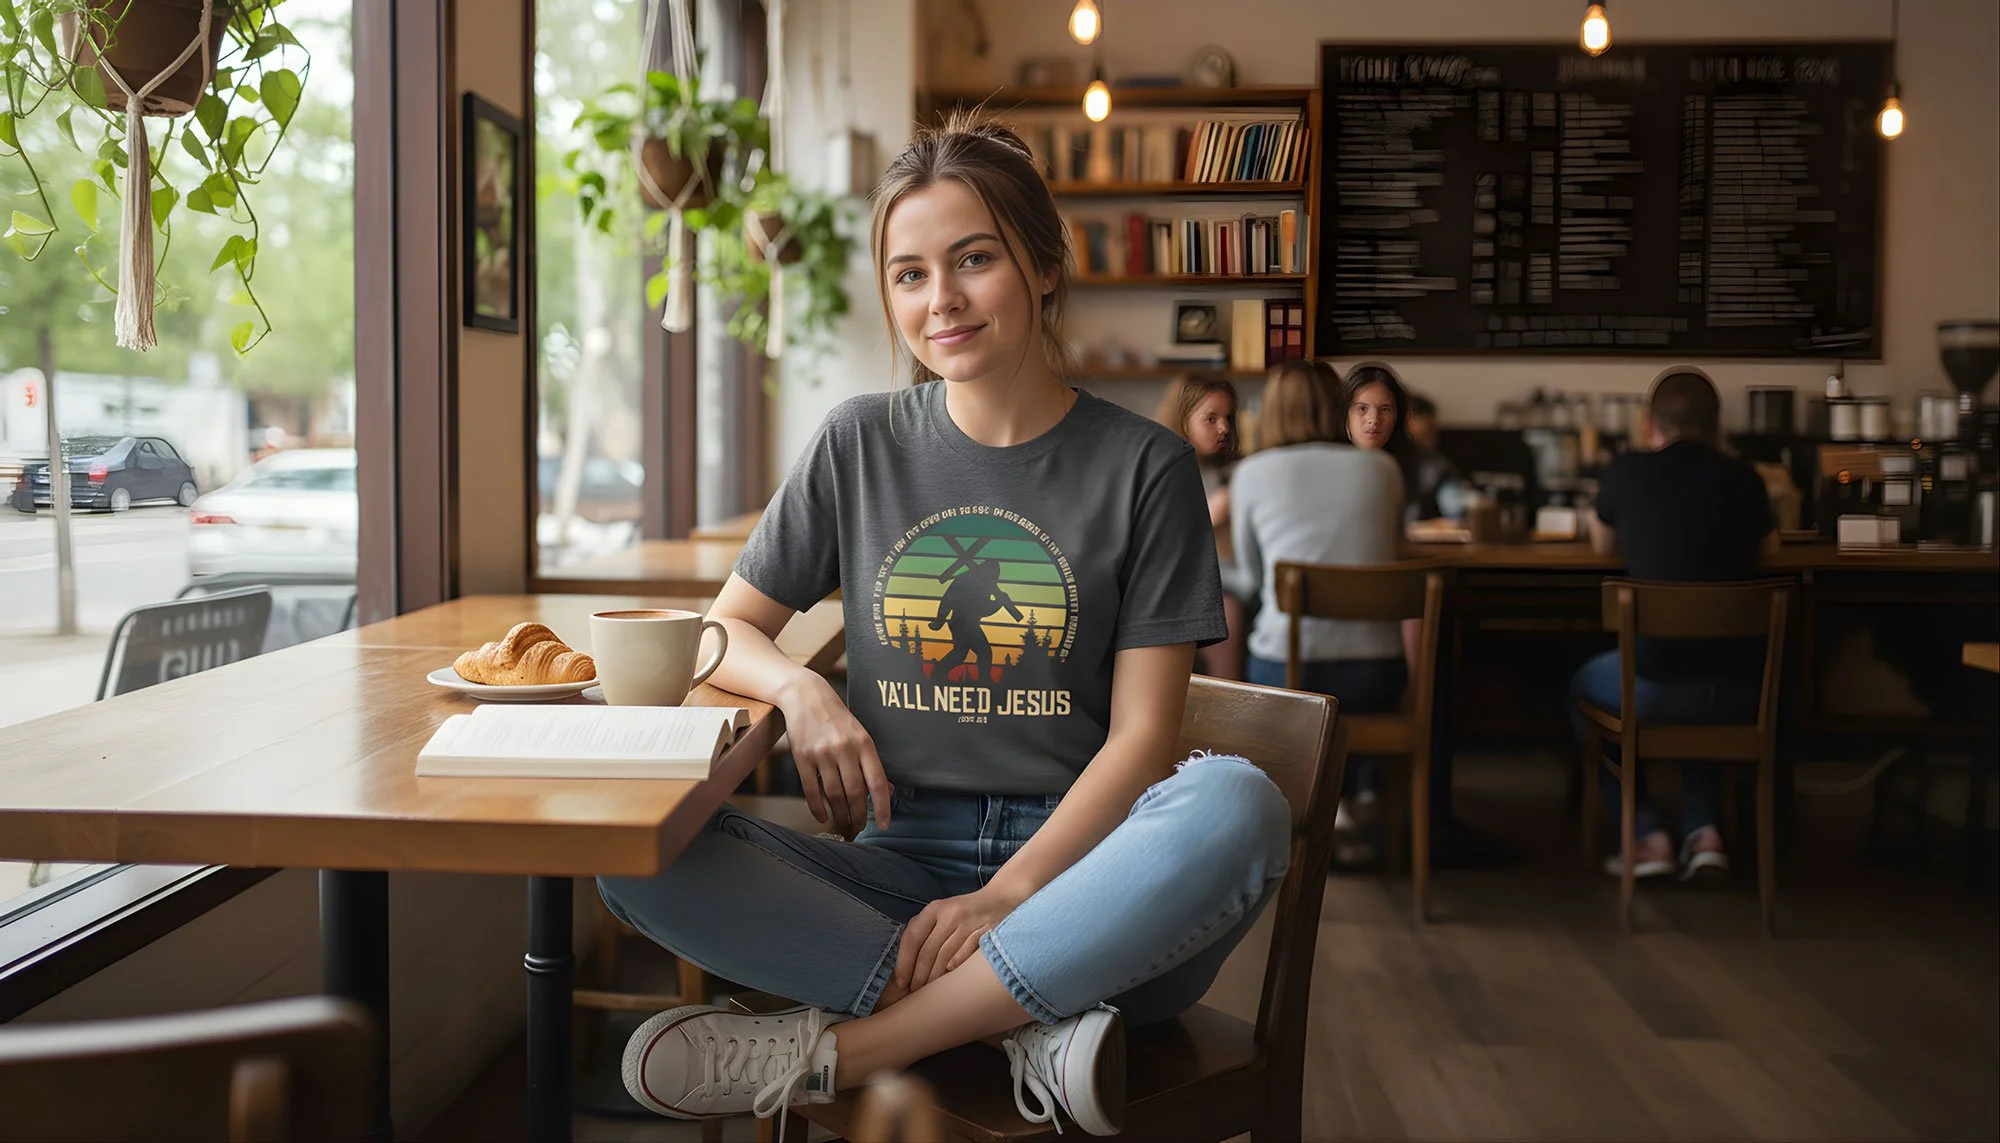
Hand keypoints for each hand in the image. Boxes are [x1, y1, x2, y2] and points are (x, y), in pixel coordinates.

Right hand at [778, 674, 891, 834]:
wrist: (806, 696)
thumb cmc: (837, 719)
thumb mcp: (860, 736)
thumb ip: (871, 764)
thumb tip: (885, 792)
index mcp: (864, 744)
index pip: (877, 782)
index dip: (882, 807)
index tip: (884, 825)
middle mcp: (844, 749)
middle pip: (854, 793)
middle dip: (858, 816)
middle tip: (858, 829)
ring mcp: (822, 754)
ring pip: (833, 795)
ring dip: (840, 815)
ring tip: (843, 825)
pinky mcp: (802, 758)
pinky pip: (811, 790)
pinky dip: (817, 808)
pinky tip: (823, 816)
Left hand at [895, 883, 1026, 991]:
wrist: (1002, 899)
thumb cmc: (966, 912)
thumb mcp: (943, 912)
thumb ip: (925, 931)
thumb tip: (905, 965)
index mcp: (935, 908)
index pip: (912, 937)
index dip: (904, 962)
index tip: (900, 981)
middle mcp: (951, 914)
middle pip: (928, 951)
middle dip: (918, 976)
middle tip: (914, 992)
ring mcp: (970, 922)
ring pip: (945, 956)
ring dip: (935, 977)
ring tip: (929, 992)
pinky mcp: (987, 931)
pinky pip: (966, 953)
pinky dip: (956, 966)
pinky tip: (950, 977)